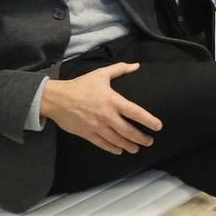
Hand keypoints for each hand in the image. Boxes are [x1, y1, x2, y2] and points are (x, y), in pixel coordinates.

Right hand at [41, 63, 161, 152]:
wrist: (57, 98)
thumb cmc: (81, 85)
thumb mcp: (101, 74)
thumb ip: (120, 69)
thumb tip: (137, 65)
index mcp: (112, 100)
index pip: (135, 112)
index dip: (148, 120)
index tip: (158, 126)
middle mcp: (107, 116)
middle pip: (128, 131)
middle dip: (141, 138)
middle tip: (149, 141)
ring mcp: (97, 127)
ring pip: (117, 140)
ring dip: (129, 145)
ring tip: (136, 148)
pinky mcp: (88, 134)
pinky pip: (103, 144)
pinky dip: (113, 149)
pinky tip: (120, 150)